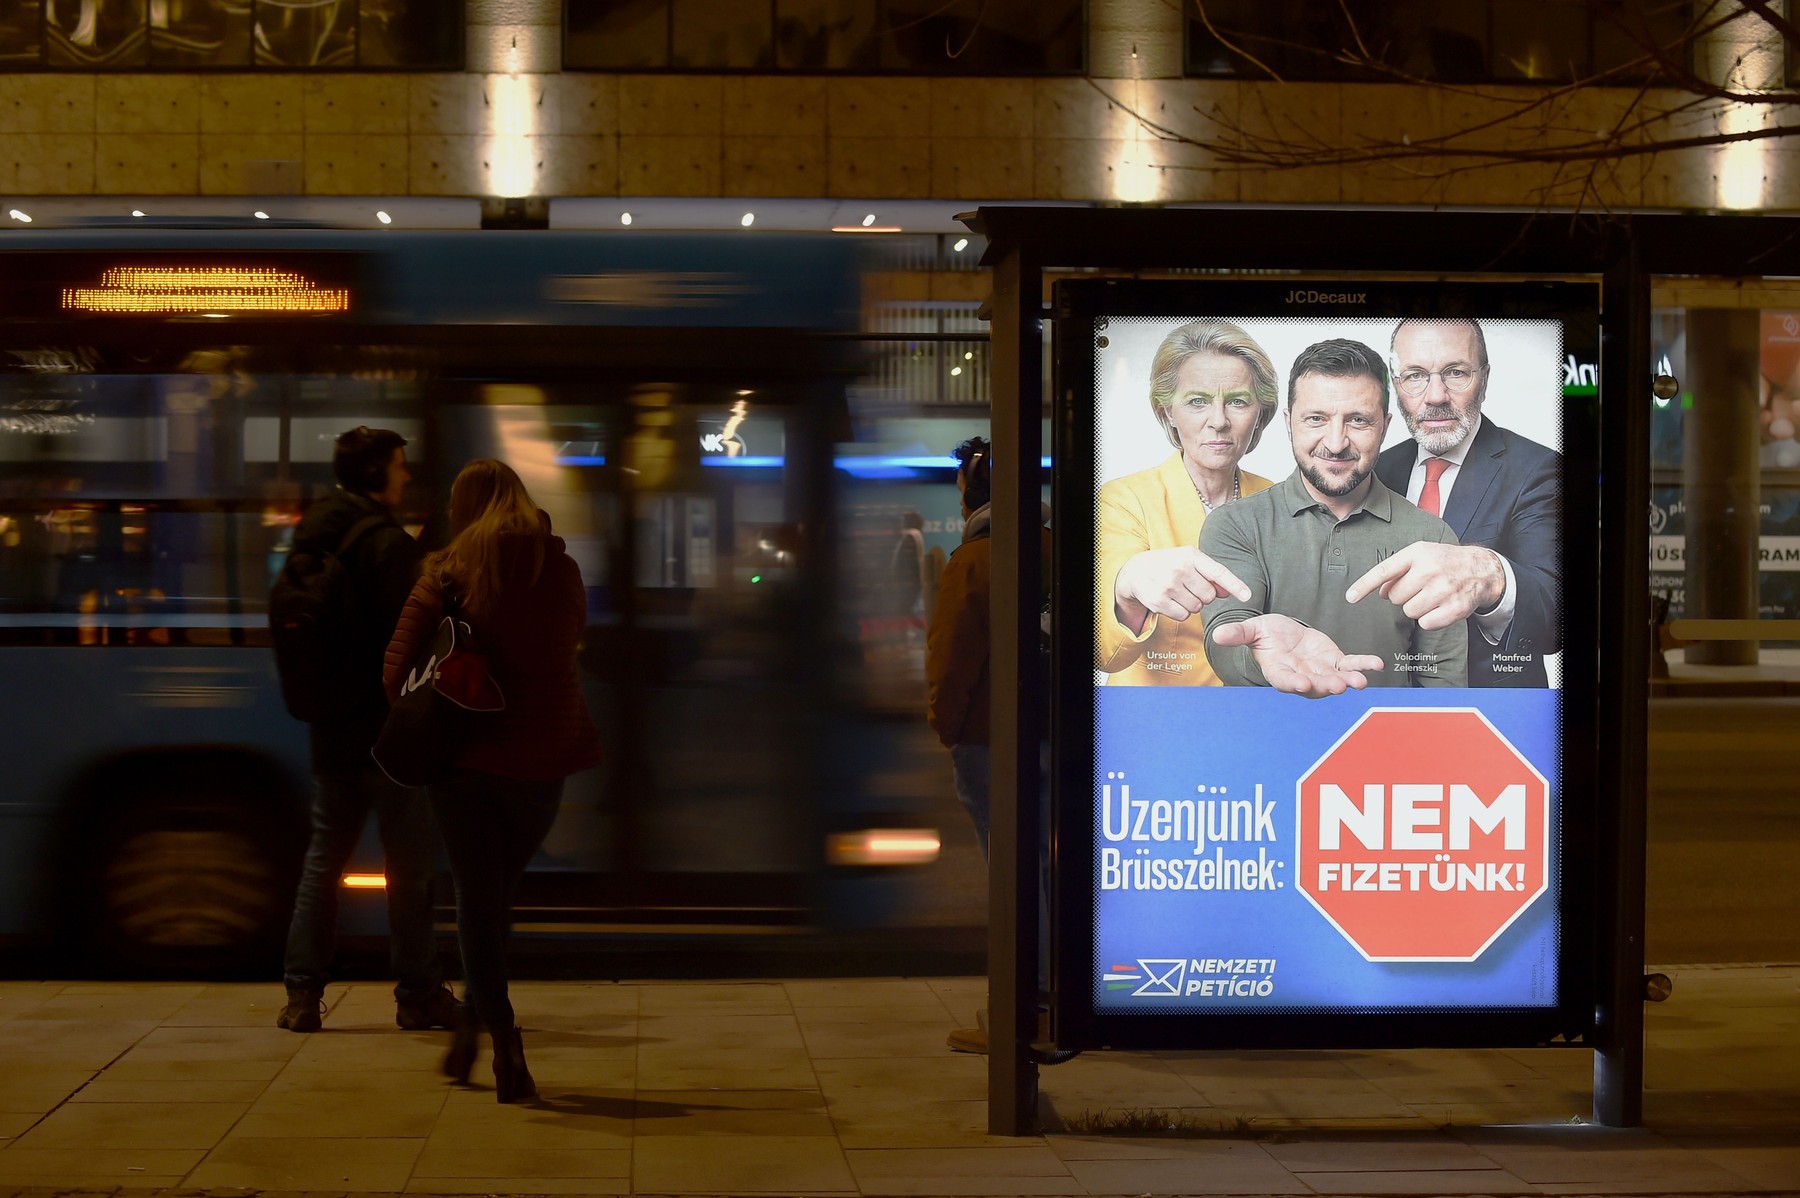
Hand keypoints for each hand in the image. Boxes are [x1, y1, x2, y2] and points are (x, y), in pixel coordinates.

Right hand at [1113, 547, 1250, 634]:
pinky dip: (1180, 612)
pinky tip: (1170, 600)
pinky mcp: (1158, 601)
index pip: (1218, 572)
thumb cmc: (1169, 564)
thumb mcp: (1189, 561)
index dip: (1234, 585)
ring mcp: (1168, 586)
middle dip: (1203, 596)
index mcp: (1190, 555)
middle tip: (1189, 587)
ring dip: (1191, 604)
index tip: (1247, 596)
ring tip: (1178, 592)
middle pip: (1209, 596)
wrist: (1136, 571)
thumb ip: (1211, 575)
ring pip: (1197, 608)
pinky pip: (1183, 616)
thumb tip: (1227, 592)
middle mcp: (1179, 569)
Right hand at [1211, 614, 1383, 696]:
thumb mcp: (1251, 631)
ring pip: (1335, 679)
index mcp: (1279, 671)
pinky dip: (1363, 665)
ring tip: (1359, 682)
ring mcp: (1320, 672)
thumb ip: (1238, 634)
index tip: (1301, 683)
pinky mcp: (1335, 662)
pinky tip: (1376, 664)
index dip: (1292, 683)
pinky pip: (1351, 665)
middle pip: (1314, 686)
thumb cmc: (1265, 635)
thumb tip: (1216, 634)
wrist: (1284, 634)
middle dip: (1325, 687)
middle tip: (1336, 687)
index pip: (1285, 680)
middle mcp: (1301, 676)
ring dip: (1347, 681)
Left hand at [1345, 542, 1504, 630]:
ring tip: (1431, 596)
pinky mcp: (1455, 608)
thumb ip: (1397, 569)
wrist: (1481, 569)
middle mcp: (1430, 570)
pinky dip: (1429, 619)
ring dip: (1416, 608)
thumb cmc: (1444, 562)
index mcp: (1417, 553)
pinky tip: (1439, 607)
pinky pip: (1426, 623)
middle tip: (1419, 588)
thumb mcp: (1421, 554)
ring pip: (1409, 612)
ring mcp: (1443, 589)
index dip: (1365, 586)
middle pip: (1395, 597)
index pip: (1384, 571)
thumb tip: (1380, 591)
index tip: (1351, 597)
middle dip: (1403, 596)